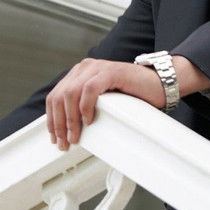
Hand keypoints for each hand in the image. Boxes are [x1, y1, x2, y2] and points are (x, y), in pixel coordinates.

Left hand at [44, 58, 165, 150]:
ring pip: (71, 93)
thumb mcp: (101, 102)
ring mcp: (97, 68)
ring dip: (70, 119)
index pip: (55, 95)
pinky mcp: (110, 71)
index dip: (51, 118)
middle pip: (60, 96)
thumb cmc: (132, 95)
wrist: (158, 84)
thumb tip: (68, 129)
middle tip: (63, 142)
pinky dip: (85, 106)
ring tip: (75, 135)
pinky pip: (90, 89)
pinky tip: (88, 120)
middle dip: (58, 122)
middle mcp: (85, 68)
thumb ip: (84, 107)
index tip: (54, 136)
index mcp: (80, 74)